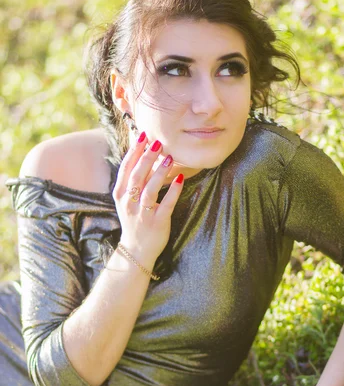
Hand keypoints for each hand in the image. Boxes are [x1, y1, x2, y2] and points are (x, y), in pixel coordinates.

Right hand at [112, 134, 183, 265]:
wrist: (136, 249)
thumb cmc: (135, 219)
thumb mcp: (127, 200)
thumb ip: (132, 179)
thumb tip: (142, 153)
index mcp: (120, 194)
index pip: (126, 168)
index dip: (134, 151)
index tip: (143, 136)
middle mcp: (129, 203)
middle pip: (137, 176)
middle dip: (147, 157)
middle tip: (158, 142)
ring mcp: (142, 213)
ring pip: (150, 189)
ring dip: (159, 172)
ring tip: (169, 157)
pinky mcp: (157, 222)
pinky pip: (166, 204)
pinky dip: (173, 191)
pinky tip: (180, 179)